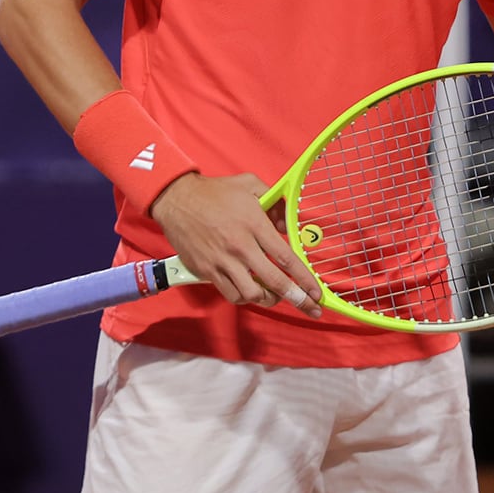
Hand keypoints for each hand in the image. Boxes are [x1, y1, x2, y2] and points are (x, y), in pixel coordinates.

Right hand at [150, 173, 322, 316]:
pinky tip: (252, 292)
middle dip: (297, 299)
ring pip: (252, 294)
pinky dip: (245, 298)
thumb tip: (288, 226)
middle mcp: (240, 247)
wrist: (177, 200)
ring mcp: (222, 261)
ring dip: (269, 299)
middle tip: (310, 308)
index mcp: (254, 225)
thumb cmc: (216, 192)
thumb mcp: (250, 185)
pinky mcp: (207, 271)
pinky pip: (231, 294)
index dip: (304, 279)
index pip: (285, 258)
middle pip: (274, 282)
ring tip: (277, 297)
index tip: (316, 292)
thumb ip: (274, 202)